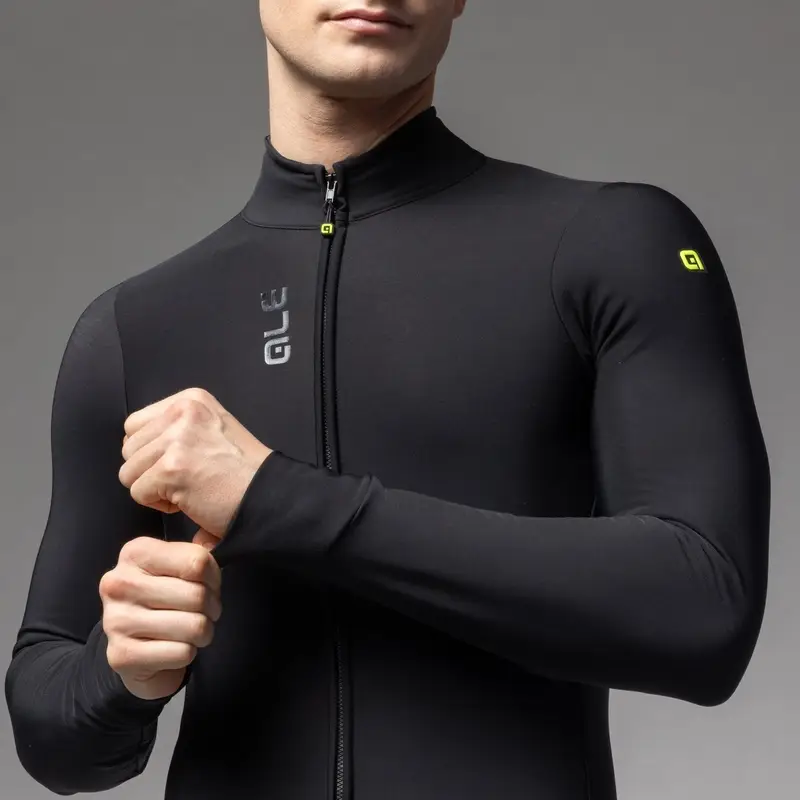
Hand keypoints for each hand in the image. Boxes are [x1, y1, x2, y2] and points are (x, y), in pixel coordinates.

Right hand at [100, 536, 221, 699]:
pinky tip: (172, 647)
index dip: (214, 578)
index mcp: (135, 553)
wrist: (132, 647)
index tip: (209, 585)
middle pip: (198, 595)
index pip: (198, 562)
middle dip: (211, 607)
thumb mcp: (175, 566)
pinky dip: (187, 653)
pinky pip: (182, 653)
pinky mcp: (122, 655)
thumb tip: (215, 541)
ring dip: (203, 632)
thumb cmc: (163, 599)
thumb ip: (197, 554)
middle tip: (203, 612)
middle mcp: (119, 583)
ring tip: (190, 630)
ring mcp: (116, 620)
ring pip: (194, 626)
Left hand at [119, 387, 271, 537]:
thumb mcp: (213, 427)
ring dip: (154, 487)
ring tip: (188, 488)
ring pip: (128, 472)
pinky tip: (189, 499)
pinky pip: (138, 493)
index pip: (135, 424)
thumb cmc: (243, 472)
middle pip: (129, 448)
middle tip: (187, 477)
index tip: (184, 460)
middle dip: (151, 470)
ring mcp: (177, 439)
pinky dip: (160, 504)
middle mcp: (183, 412)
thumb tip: (134, 441)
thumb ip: (176, 427)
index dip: (153, 451)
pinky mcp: (172, 468)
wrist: (268, 495)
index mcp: (191, 399)